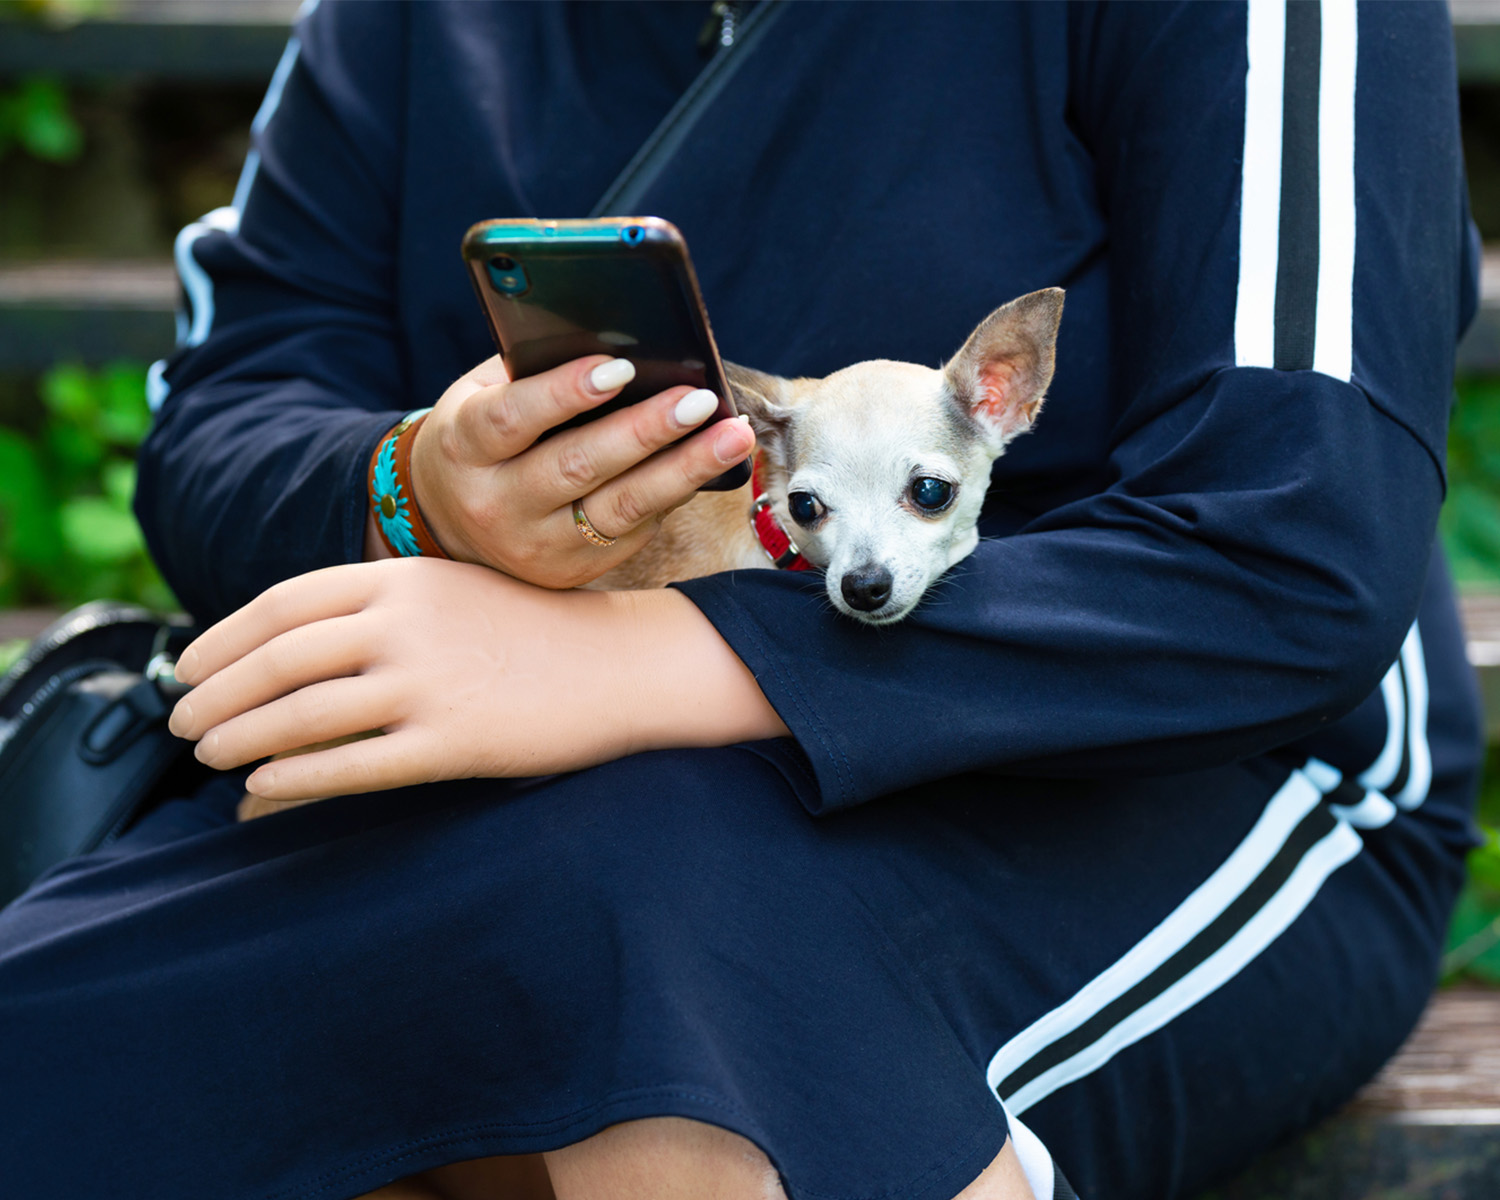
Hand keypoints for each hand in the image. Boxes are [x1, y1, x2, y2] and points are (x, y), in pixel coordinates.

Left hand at [167, 558, 787, 800]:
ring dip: (239, 737)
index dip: (221, 638)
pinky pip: (348, 765)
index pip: (284, 602)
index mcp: (405, 576)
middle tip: (179, 722)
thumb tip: (290, 654)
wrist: (622, 664)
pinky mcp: (452, 741)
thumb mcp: (454, 593)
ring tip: (212, 755)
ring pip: (301, 713)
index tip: (187, 667)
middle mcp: (408, 622)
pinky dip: (291, 780)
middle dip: (213, 693)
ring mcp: (428, 682)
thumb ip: (381, 609)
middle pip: (278, 658)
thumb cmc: (535, 631)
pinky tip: (261, 791)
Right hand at [376, 355, 755, 587]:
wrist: (452, 524)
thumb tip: (623, 342)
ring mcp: (537, 545)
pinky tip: (709, 462)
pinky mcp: (575, 570)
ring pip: (620, 507)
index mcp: (465, 446)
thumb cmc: (484, 439)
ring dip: (683, 469)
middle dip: (645, 430)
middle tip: (700, 399)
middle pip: (577, 466)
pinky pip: (635, 528)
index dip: (564, 393)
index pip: (512, 418)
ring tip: (732, 435)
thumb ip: (533, 371)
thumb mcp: (484, 397)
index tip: (620, 367)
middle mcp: (496, 503)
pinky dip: (675, 491)